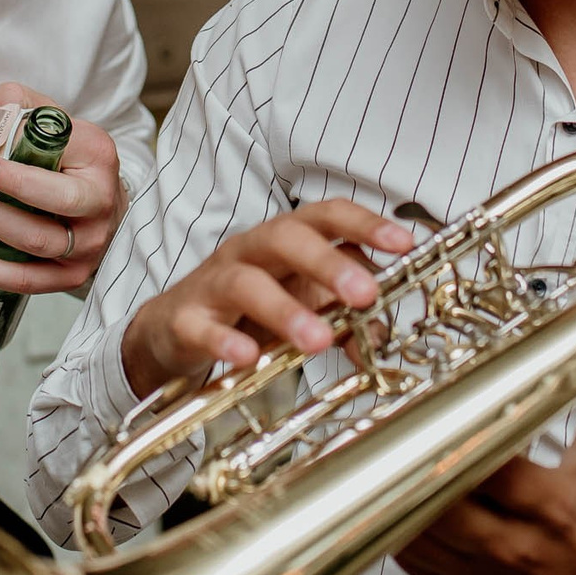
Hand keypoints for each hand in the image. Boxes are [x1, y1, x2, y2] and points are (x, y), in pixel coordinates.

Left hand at [0, 81, 124, 295]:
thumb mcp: (55, 123)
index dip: (24, 152)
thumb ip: (21, 105)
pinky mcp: (71, 275)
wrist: (103, 205)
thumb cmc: (70, 161)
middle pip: (61, 200)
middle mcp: (101, 201)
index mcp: (98, 156)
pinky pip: (27, 280)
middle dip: (16, 189)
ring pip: (39, 241)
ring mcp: (89, 243)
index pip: (64, 151)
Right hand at [120, 200, 413, 396]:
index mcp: (282, 242)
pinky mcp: (184, 321)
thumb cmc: (244, 310)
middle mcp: (249, 252)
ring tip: (318, 340)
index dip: (364, 223)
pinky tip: (247, 358)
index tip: (404, 242)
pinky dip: (224, 341)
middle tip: (365, 293)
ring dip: (285, 310)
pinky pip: (201, 327)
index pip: (324, 216)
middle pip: (285, 238)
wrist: (171, 329)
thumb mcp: (299, 306)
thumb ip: (342, 316)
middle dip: (327, 262)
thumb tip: (381, 337)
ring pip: (246, 283)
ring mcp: (213, 284)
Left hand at [393, 384, 575, 574]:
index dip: (455, 431)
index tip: (433, 401)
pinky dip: (391, 524)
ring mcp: (476, 573)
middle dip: (411, 460)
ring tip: (375, 454)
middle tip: (386, 423)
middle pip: (435, 496)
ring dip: (392, 491)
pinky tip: (385, 495)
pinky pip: (405, 557)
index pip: (486, 464)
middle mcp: (508, 544)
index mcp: (547, 507)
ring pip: (409, 527)